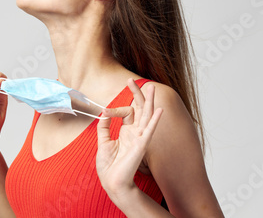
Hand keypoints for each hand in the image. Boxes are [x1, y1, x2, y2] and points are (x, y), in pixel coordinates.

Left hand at [96, 78, 162, 197]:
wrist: (112, 182)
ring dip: (150, 101)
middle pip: (140, 110)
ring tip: (154, 88)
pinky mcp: (141, 146)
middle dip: (138, 94)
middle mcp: (136, 134)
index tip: (111, 103)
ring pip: (147, 116)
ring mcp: (140, 139)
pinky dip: (155, 120)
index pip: (129, 112)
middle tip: (134, 80)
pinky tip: (159, 110)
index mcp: (127, 133)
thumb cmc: (109, 166)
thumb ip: (104, 128)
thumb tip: (103, 114)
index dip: (121, 105)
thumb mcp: (103, 142)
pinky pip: (149, 131)